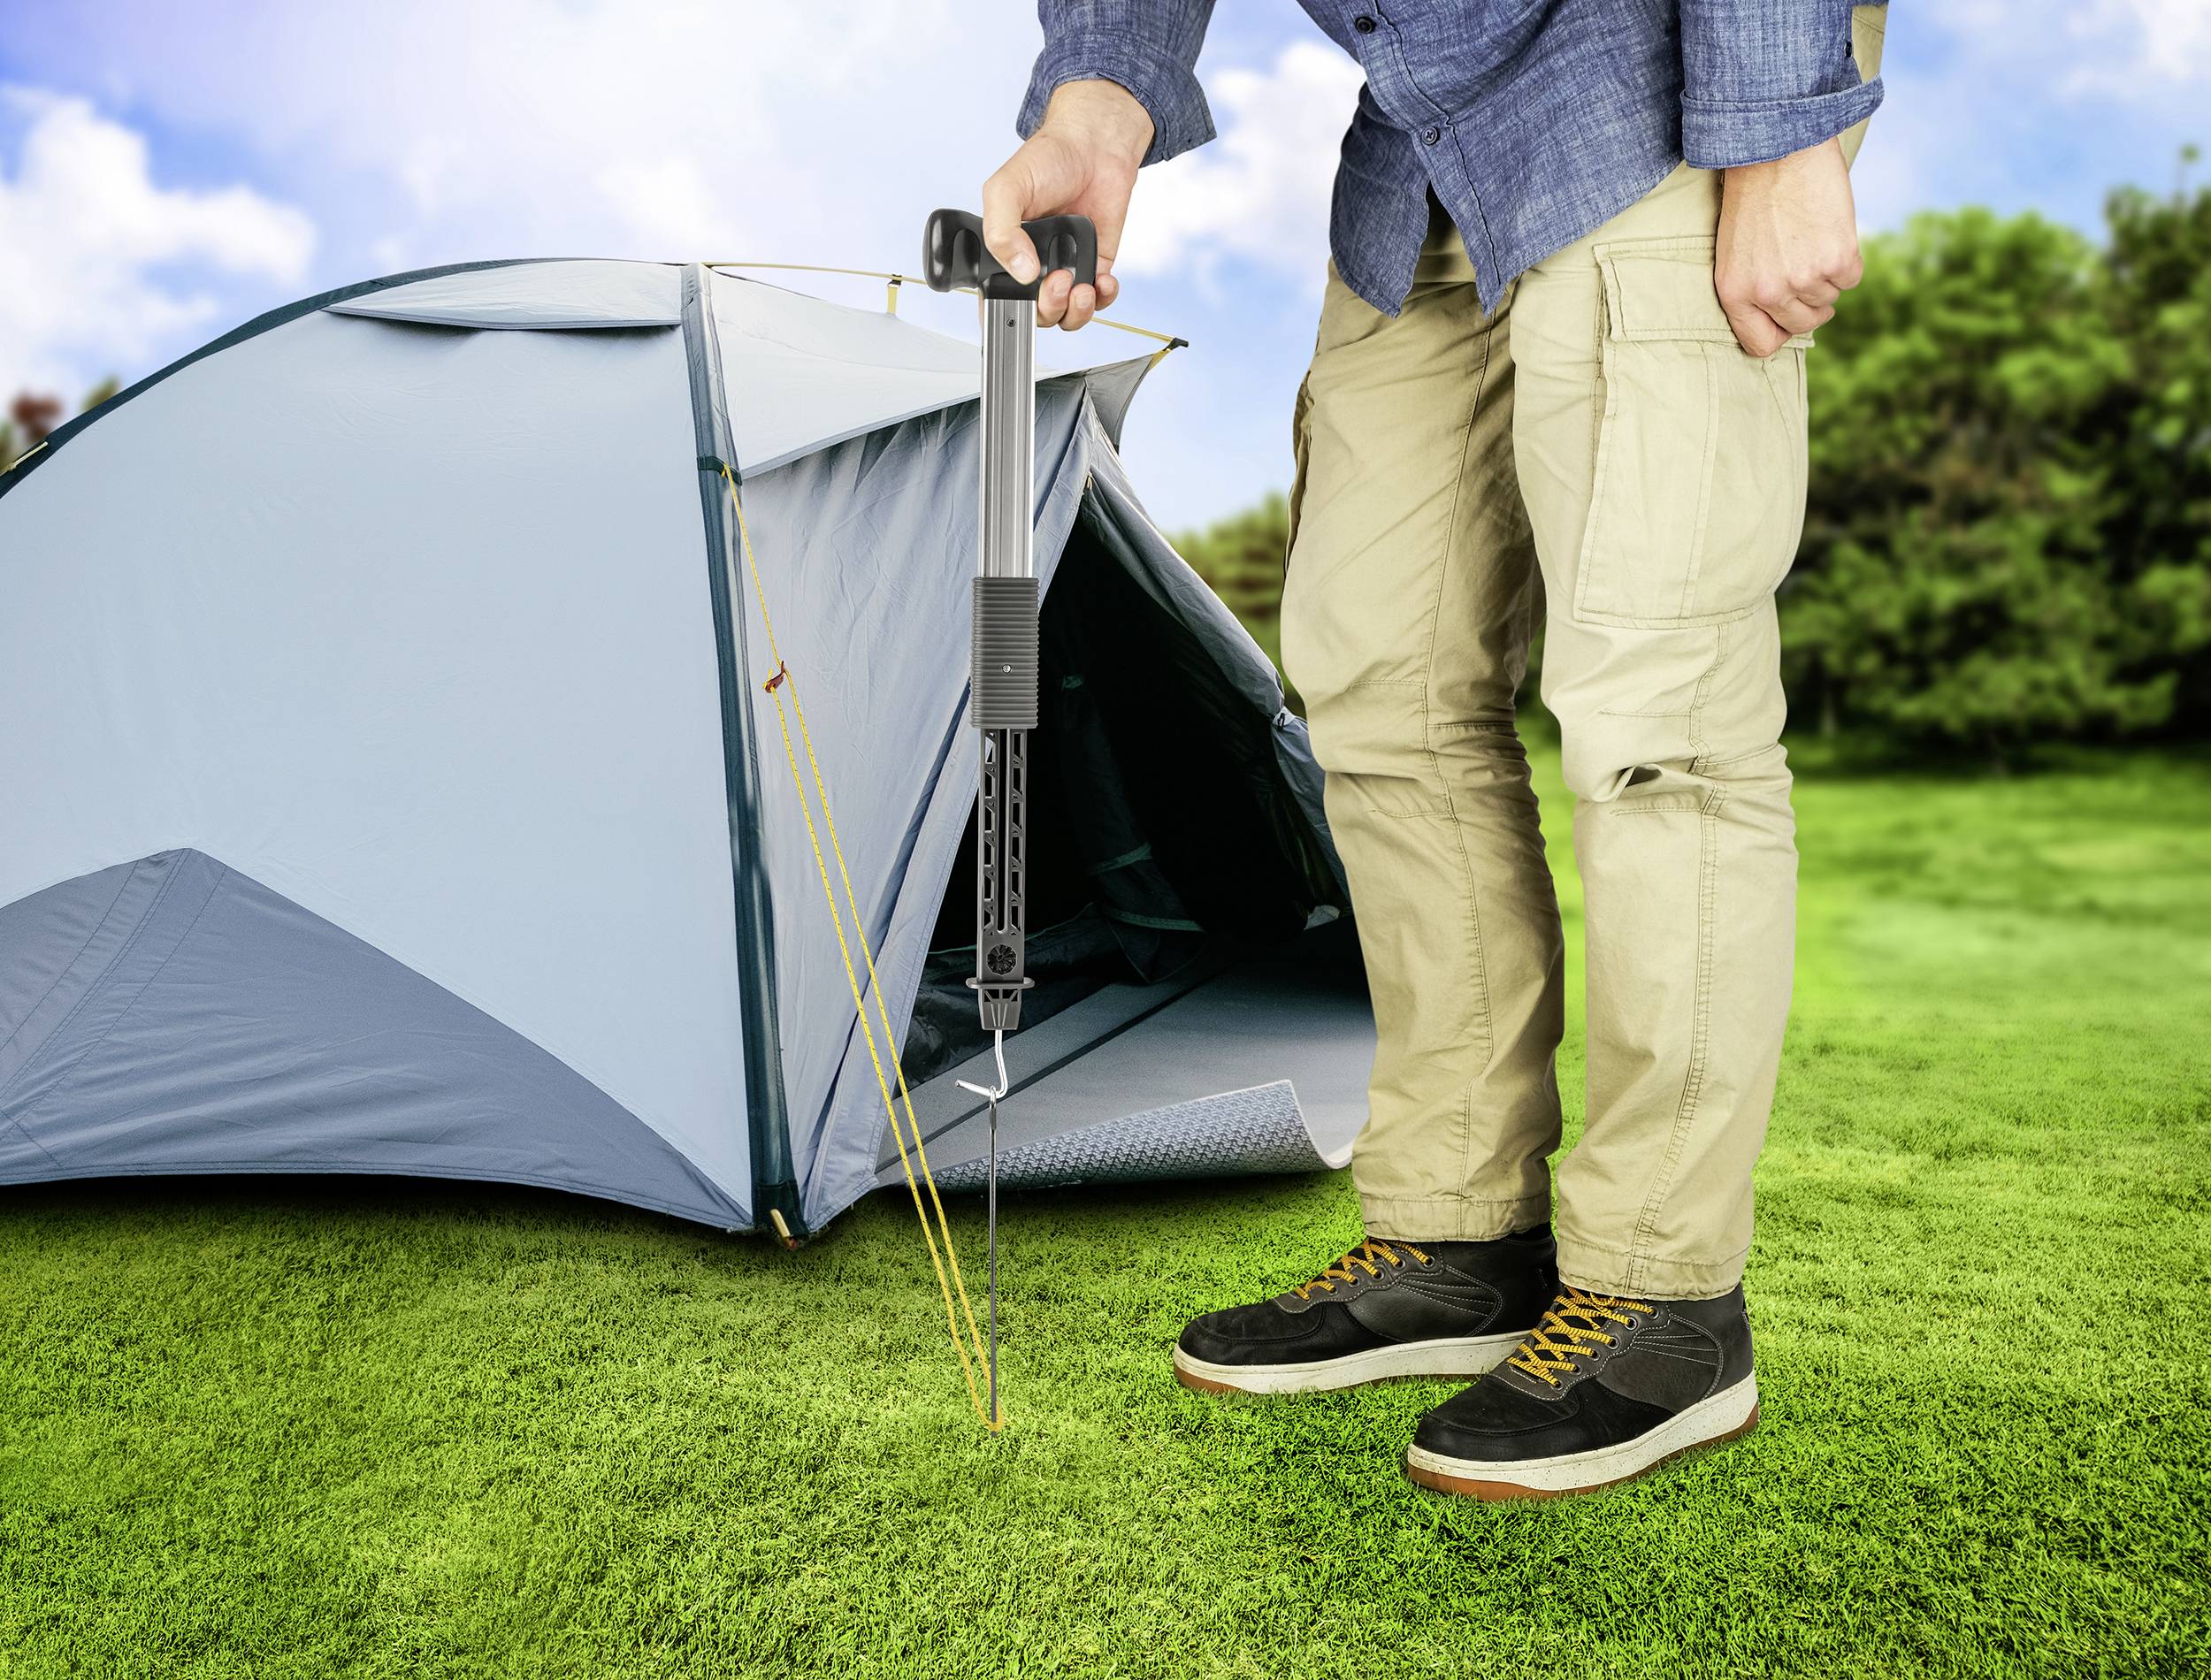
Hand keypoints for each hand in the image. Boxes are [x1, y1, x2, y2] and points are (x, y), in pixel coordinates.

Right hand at [982, 80, 1152, 328]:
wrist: (1095, 145)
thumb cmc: (1047, 159)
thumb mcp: (1006, 189)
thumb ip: (1001, 231)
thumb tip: (1022, 272)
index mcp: (1004, 251)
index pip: (995, 298)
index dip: (1004, 312)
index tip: (1018, 305)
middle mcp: (1032, 265)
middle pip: (1035, 315)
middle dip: (1047, 310)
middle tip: (1055, 282)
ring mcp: (1064, 267)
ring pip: (1066, 316)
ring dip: (1073, 312)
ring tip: (1079, 286)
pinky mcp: (1095, 265)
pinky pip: (1099, 300)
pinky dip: (1103, 298)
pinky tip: (1101, 280)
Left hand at [1715, 136, 1862, 357]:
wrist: (1779, 148)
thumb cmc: (1753, 197)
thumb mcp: (1734, 252)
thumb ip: (1752, 290)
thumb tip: (1783, 321)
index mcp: (1734, 294)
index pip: (1761, 345)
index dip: (1779, 330)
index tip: (1787, 314)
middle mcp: (1768, 292)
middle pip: (1803, 324)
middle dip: (1809, 302)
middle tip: (1806, 269)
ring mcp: (1804, 278)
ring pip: (1828, 299)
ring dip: (1826, 275)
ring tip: (1812, 239)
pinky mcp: (1838, 259)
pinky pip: (1851, 279)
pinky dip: (1848, 259)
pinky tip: (1830, 232)